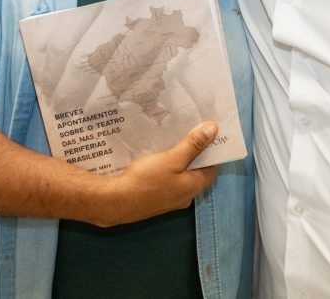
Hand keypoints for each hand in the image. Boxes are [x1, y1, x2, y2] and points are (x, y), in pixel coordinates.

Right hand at [91, 122, 218, 226]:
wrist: (115, 201)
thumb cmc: (147, 180)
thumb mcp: (172, 158)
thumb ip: (193, 145)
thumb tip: (214, 129)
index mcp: (193, 187)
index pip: (211, 168)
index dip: (210, 152)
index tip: (205, 135)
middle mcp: (185, 197)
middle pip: (195, 172)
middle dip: (193, 155)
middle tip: (188, 134)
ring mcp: (169, 201)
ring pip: (180, 177)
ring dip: (178, 162)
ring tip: (172, 142)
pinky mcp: (155, 200)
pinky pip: (167, 181)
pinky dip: (166, 170)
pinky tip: (157, 158)